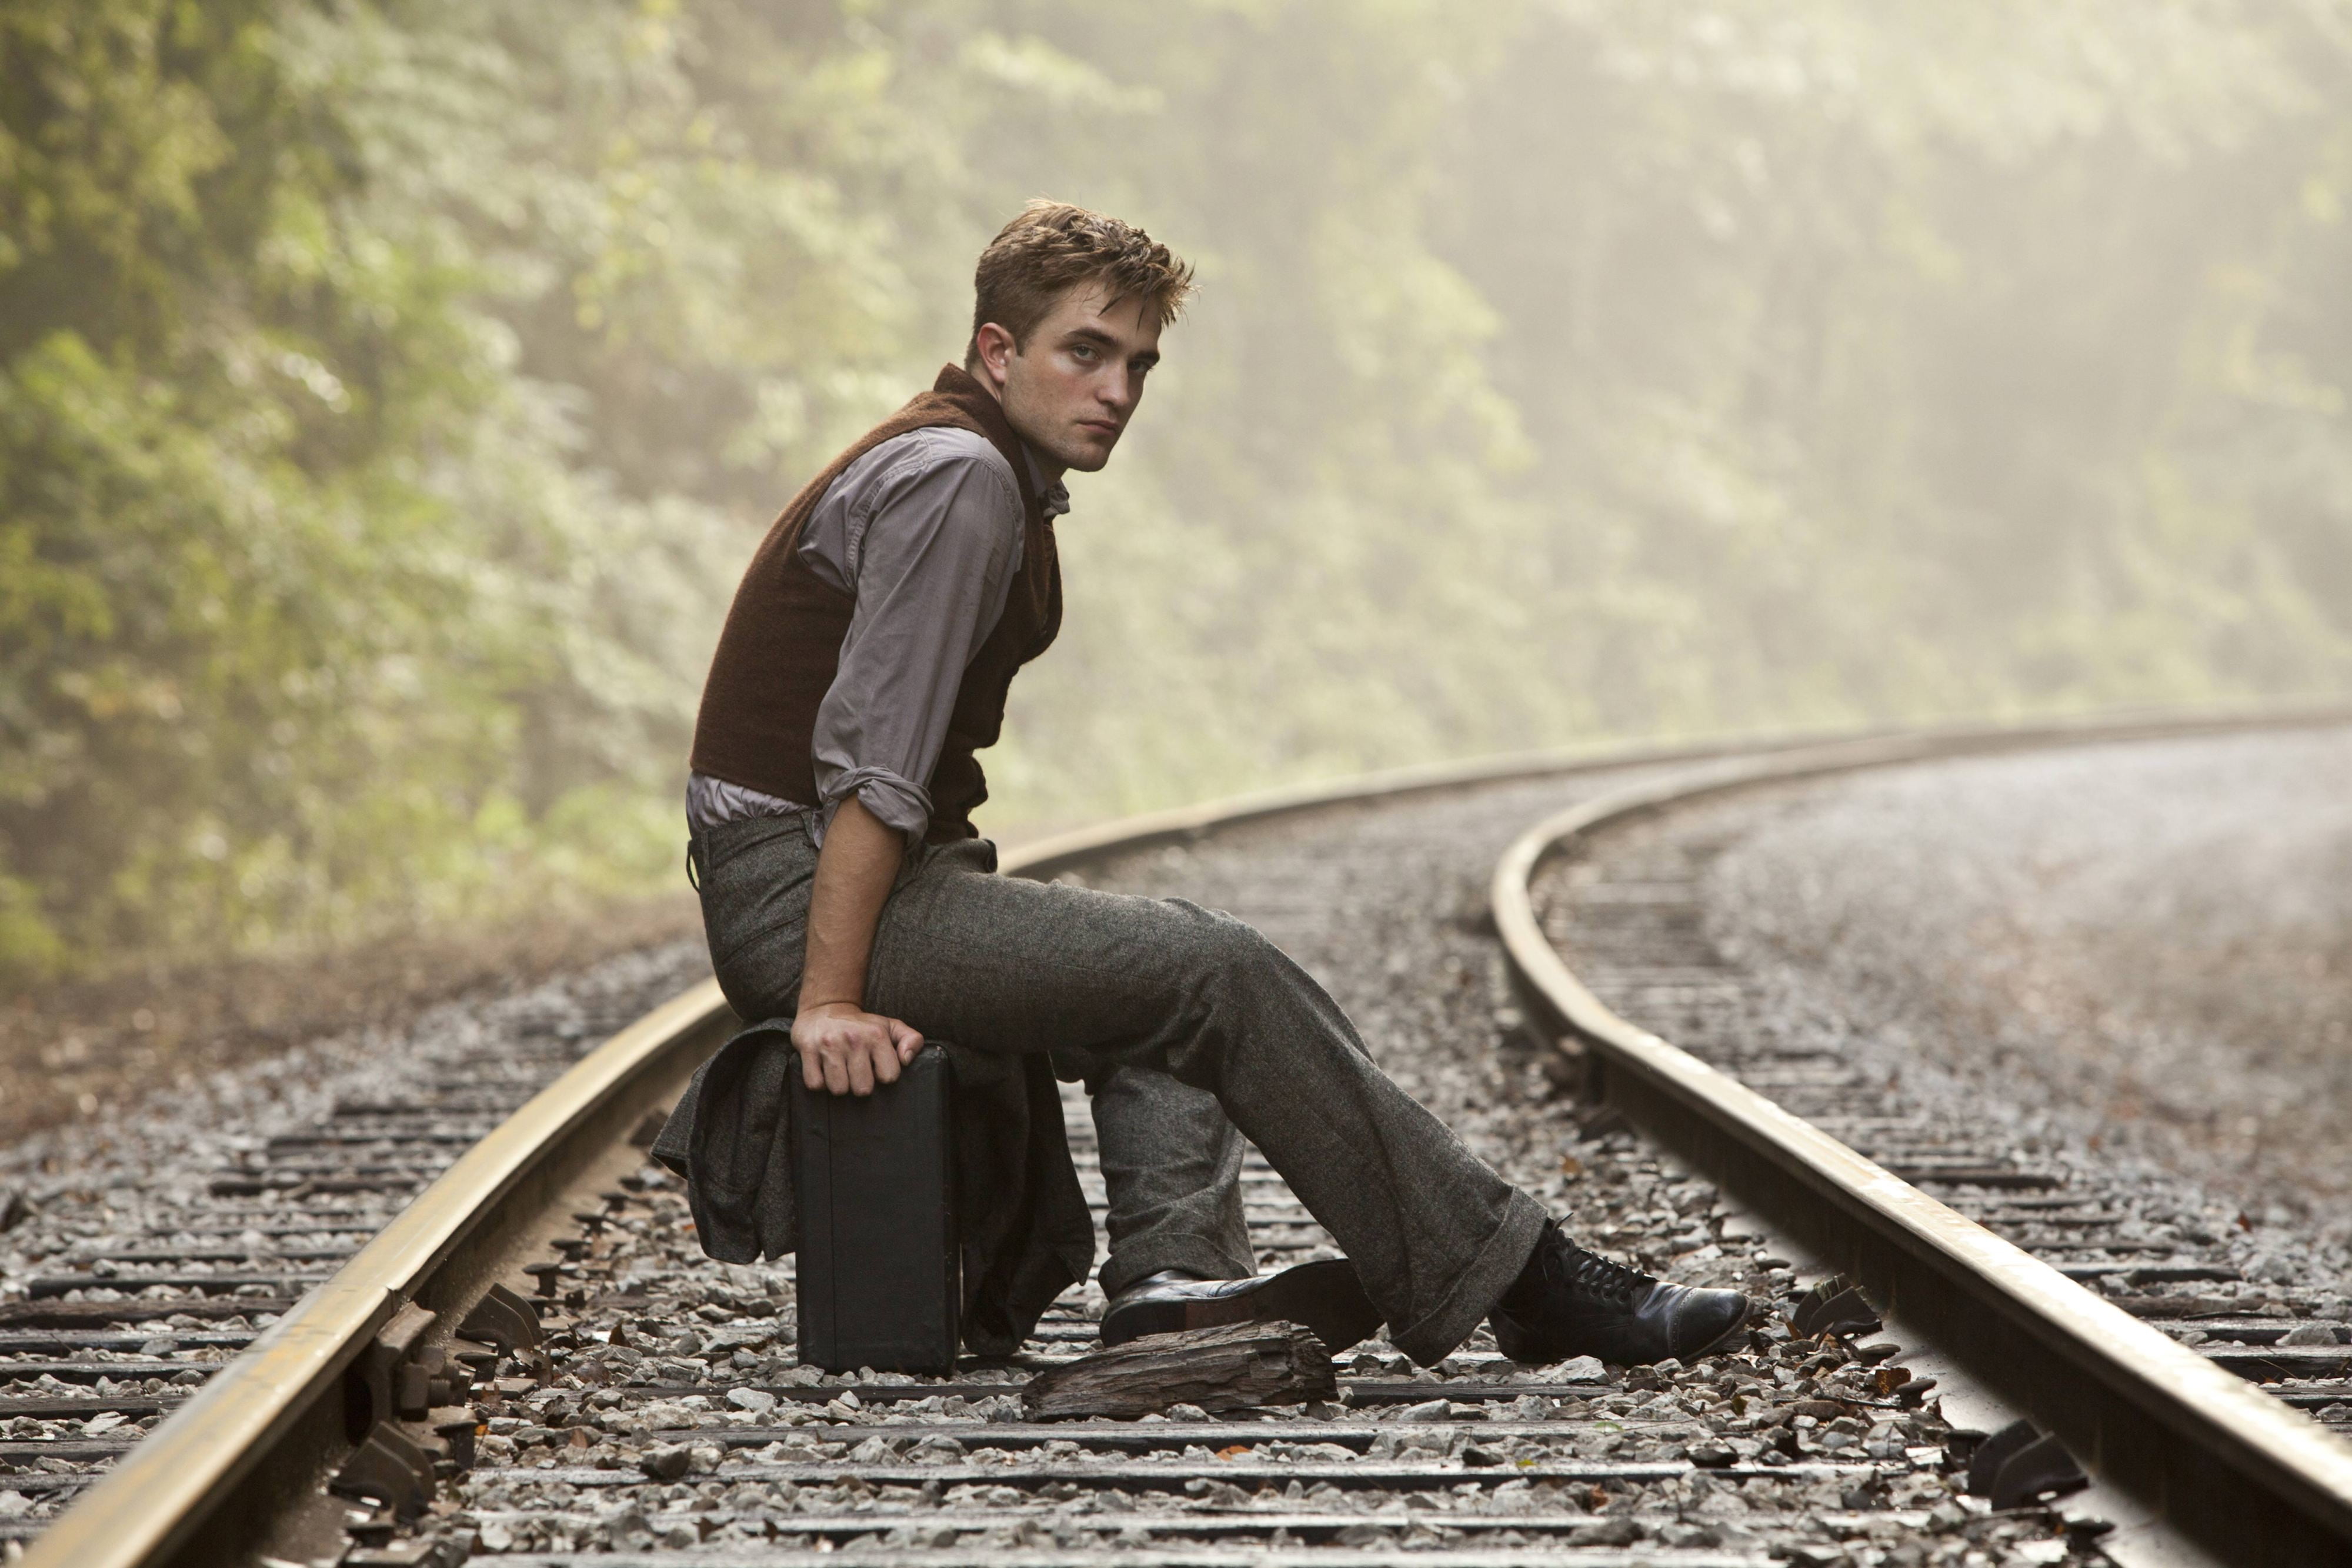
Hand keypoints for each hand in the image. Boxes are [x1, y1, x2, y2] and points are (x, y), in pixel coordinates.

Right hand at [791, 1001, 922, 1095]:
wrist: (824, 1007)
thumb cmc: (860, 1024)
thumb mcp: (890, 1026)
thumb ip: (912, 1040)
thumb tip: (906, 1060)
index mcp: (876, 1035)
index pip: (889, 1076)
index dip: (883, 1076)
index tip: (876, 1068)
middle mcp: (854, 1039)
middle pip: (863, 1089)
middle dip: (860, 1085)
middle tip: (855, 1072)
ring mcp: (829, 1045)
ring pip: (839, 1090)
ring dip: (839, 1086)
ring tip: (840, 1071)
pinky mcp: (807, 1049)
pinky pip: (815, 1084)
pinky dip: (819, 1083)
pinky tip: (824, 1071)